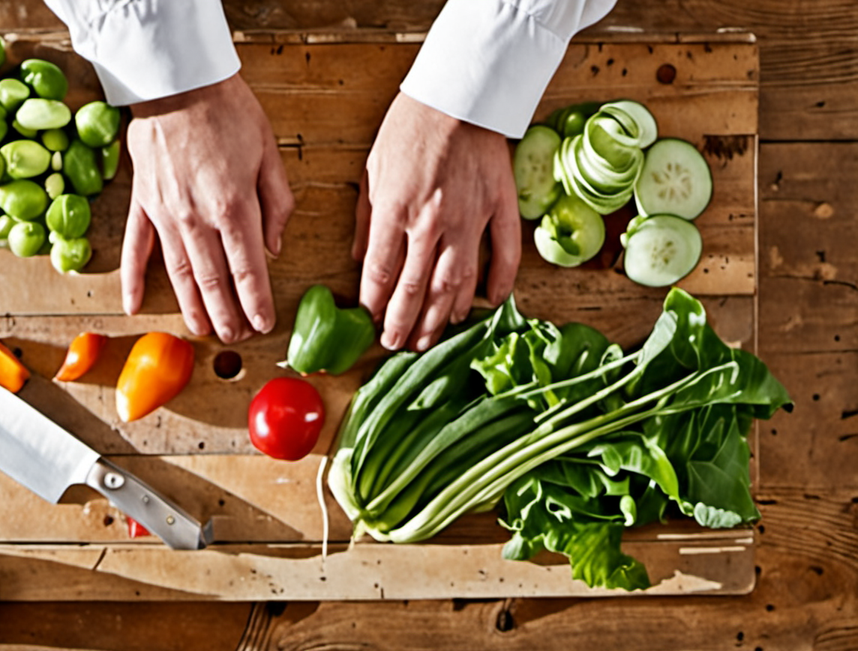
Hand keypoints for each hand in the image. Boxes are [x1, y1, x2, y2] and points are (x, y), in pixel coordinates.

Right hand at [121, 74, 294, 343]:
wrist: (177, 81)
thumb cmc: (227, 111)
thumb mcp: (268, 152)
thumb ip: (277, 204)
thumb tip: (275, 248)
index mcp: (234, 207)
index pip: (249, 270)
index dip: (257, 303)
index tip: (264, 325)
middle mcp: (198, 219)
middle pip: (215, 281)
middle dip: (227, 315)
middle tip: (237, 338)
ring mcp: (165, 215)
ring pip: (180, 274)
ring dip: (192, 307)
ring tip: (203, 331)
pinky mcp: (143, 204)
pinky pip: (136, 251)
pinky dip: (134, 281)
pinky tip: (134, 306)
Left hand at [355, 93, 521, 351]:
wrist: (460, 92)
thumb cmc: (411, 126)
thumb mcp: (372, 169)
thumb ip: (366, 219)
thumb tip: (359, 259)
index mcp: (394, 210)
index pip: (380, 273)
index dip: (373, 304)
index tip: (370, 321)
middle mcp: (431, 222)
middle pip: (415, 288)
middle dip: (403, 323)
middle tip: (397, 345)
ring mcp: (470, 218)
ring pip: (456, 283)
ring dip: (442, 317)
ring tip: (431, 339)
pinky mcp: (501, 208)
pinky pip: (504, 255)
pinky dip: (498, 284)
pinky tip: (487, 305)